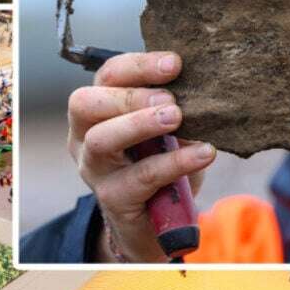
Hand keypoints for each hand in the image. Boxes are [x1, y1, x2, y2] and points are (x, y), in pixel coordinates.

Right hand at [67, 52, 215, 262]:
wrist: (153, 226)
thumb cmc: (158, 164)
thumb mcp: (163, 131)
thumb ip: (171, 107)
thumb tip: (204, 85)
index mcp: (96, 109)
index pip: (107, 76)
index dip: (139, 66)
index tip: (176, 63)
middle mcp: (85, 137)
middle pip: (85, 103)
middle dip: (129, 95)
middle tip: (170, 99)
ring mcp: (94, 169)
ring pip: (102, 140)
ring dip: (140, 124)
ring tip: (177, 117)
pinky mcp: (113, 199)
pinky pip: (139, 177)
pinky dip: (174, 163)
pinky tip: (204, 154)